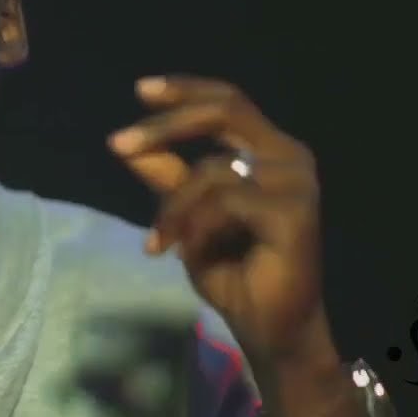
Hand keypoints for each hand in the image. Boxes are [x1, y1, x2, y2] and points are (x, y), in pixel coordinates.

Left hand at [108, 75, 334, 364]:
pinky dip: (194, 225)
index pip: (228, 100)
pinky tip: (182, 252)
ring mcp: (297, 182)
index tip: (140, 90)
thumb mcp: (186, 215)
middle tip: (120, 144)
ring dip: (175, 206)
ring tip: (159, 241)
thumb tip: (121, 143)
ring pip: (215, 169)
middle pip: (224, 112)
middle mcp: (289, 156)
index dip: (186, 89)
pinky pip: (226, 202)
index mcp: (269, 149)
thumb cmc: (232, 268)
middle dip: (166, 126)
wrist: (268, 327)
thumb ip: (165, 176)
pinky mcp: (295, 213)